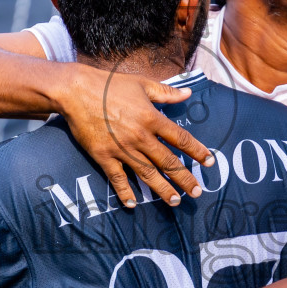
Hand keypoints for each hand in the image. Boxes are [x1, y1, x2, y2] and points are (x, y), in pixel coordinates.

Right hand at [56, 65, 212, 207]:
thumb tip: (188, 94)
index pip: (181, 139)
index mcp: (152, 118)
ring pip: (147, 174)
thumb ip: (167, 93)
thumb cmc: (110, 84)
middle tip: (197, 192)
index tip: (209, 162)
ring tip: (175, 201)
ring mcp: (122, 149)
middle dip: (184, 178)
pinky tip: (133, 203)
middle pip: (168, 162)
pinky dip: (125, 192)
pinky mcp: (103, 156)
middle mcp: (140, 137)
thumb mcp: (142, 84)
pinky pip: (117, 178)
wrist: (76, 91)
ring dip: (162, 189)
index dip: (197, 151)